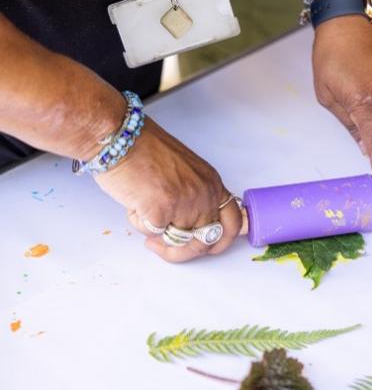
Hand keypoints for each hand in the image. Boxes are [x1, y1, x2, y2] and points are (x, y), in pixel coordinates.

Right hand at [95, 118, 241, 262]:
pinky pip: (152, 233)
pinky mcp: (161, 210)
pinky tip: (134, 201)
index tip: (202, 247)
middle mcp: (204, 194)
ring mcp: (185, 204)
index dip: (220, 242)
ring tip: (142, 210)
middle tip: (161, 246)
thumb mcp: (185, 172)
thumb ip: (195, 197)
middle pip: (206, 242)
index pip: (233, 223)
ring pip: (177, 241)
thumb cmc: (144, 150)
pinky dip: (139, 222)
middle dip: (182, 252)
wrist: (120, 137)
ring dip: (156, 233)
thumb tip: (191, 227)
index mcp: (212, 183)